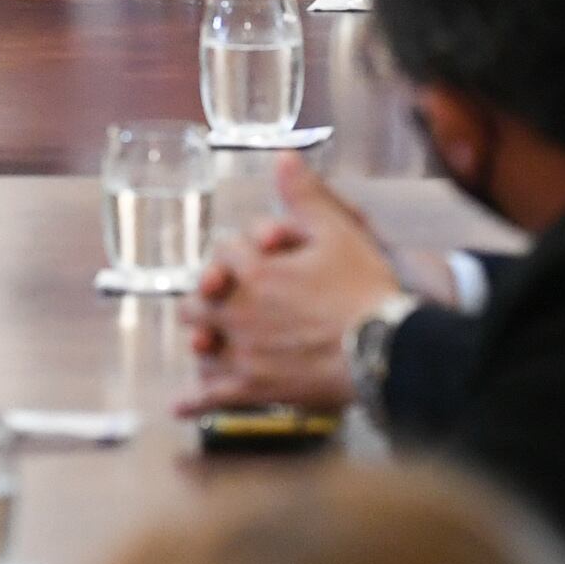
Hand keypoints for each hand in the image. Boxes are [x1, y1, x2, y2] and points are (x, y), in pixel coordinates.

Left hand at [180, 157, 401, 413]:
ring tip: (207, 342)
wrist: (385, 348)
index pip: (224, 253)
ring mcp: (242, 353)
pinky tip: (180, 406)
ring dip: (201, 342)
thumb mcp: (337, 232)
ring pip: (200, 347)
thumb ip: (303, 196)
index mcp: (253, 272)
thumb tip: (282, 157)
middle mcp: (237, 313)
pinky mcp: (254, 389)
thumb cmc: (364, 290)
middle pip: (196, 301)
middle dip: (206, 297)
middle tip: (218, 298)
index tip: (260, 255)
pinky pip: (212, 398)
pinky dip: (194, 401)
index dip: (241, 251)